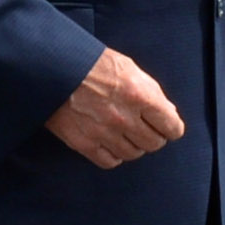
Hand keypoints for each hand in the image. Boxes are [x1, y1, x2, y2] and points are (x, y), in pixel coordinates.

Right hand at [43, 47, 185, 167]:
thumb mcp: (127, 67)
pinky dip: (114, 155)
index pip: (171, 126)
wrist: (52, 68)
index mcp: (139, 94)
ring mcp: (104, 133)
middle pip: (154, 143)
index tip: (168, 127)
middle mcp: (124, 117)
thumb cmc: (90, 62)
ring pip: (133, 154)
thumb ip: (150, 90)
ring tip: (126, 133)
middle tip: (146, 128)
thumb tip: (168, 112)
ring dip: (134, 145)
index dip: (172, 127)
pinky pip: (110, 161)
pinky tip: (111, 142)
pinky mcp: (85, 144)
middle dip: (154, 136)